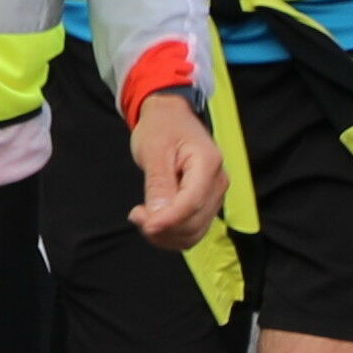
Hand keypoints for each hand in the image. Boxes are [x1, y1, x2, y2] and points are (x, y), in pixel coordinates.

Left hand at [126, 86, 223, 246]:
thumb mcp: (154, 149)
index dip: (169, 220)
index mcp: (208, 164)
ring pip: (193, 233)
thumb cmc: (162, 127)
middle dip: (164, 228)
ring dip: (165, 235)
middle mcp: (217, 183)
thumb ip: (158, 183)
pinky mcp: (206, 204)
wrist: (171, 117)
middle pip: (194, 222)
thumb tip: (157, 217)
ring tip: (141, 216)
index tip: (145, 224)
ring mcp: (214, 195)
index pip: (192, 202)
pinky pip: (191, 230)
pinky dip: (170, 233)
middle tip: (135, 215)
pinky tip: (152, 220)